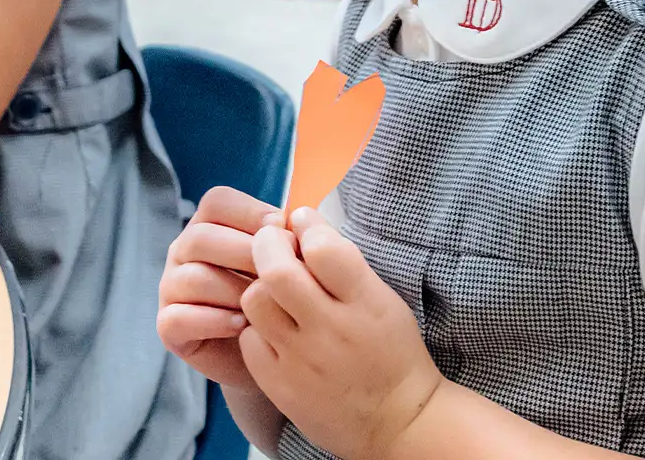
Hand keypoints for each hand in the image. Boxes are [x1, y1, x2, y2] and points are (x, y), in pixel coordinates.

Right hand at [157, 186, 278, 388]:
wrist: (270, 355)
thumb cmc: (276, 301)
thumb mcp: (285, 265)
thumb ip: (285, 241)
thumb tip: (292, 226)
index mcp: (209, 226)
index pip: (217, 202)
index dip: (252, 213)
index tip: (284, 232)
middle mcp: (183, 252)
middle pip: (200, 238)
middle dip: (245, 254)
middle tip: (277, 275)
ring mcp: (171, 288)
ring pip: (193, 278)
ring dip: (233, 292)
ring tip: (264, 307)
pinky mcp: (168, 327)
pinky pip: (179, 318)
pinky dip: (213, 321)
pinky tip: (241, 326)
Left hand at [241, 209, 444, 459]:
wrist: (395, 423)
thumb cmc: (392, 354)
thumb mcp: (384, 302)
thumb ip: (345, 266)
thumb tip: (305, 225)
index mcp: (366, 304)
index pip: (323, 249)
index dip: (306, 226)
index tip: (301, 221)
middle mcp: (331, 330)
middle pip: (277, 270)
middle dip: (268, 244)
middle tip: (271, 241)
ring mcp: (301, 360)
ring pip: (255, 301)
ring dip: (259, 286)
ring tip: (273, 290)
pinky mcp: (279, 384)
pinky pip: (249, 339)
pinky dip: (257, 328)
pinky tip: (274, 329)